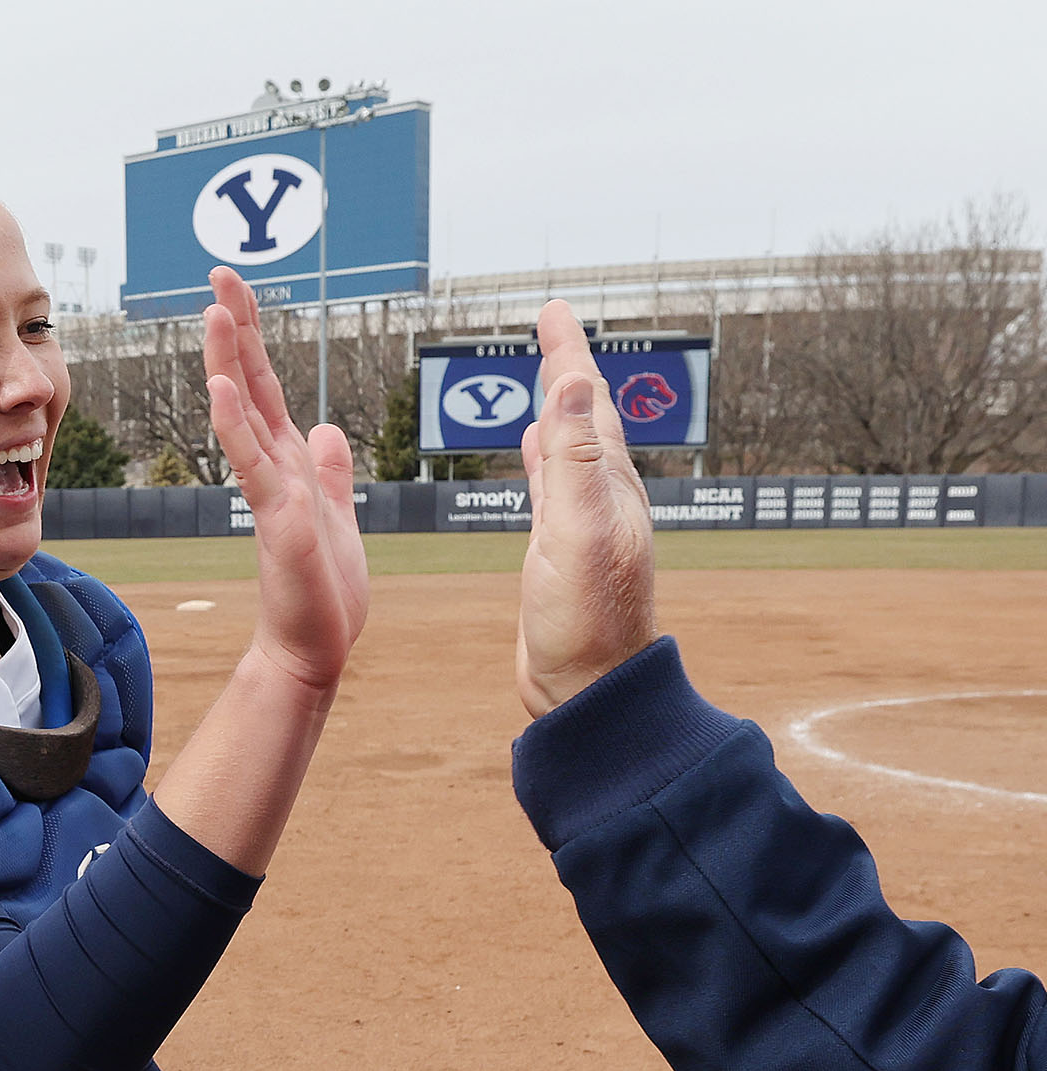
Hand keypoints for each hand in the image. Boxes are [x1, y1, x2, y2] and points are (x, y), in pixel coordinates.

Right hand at [202, 268, 367, 696]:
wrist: (312, 649)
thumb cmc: (323, 592)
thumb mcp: (337, 515)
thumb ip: (329, 471)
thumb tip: (329, 430)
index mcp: (290, 464)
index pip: (266, 387)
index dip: (253, 337)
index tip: (238, 291)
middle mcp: (273, 469)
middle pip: (250, 385)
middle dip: (237, 329)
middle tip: (219, 276)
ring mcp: (270, 491)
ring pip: (244, 414)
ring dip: (230, 362)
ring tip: (215, 313)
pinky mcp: (276, 518)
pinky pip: (252, 463)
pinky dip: (236, 424)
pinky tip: (223, 388)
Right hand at [515, 299, 657, 716]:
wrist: (585, 690)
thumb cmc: (586, 622)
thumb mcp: (577, 533)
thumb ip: (576, 461)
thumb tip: (576, 384)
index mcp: (608, 486)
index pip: (588, 402)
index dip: (569, 353)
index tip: (554, 310)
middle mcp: (600, 498)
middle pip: (582, 416)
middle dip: (566, 368)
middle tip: (551, 329)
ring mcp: (580, 524)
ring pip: (567, 448)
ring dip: (555, 410)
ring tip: (545, 379)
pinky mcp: (558, 550)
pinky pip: (550, 485)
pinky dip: (541, 457)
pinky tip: (533, 450)